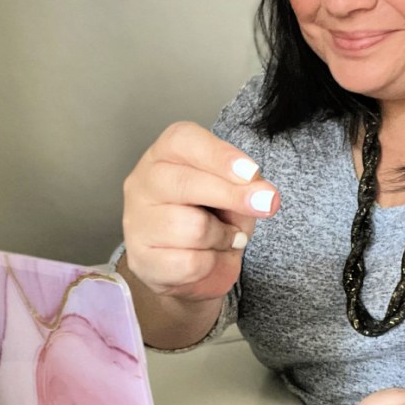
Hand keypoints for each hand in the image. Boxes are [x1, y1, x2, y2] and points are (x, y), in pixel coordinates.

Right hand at [122, 122, 279, 301]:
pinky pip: (189, 263)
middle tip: (267, 204)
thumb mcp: (233, 189)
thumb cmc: (208, 214)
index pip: (183, 141)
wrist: (184, 263)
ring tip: (227, 238)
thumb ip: (246, 186)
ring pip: (192, 228)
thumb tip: (264, 196)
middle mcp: (143, 182)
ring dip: (223, 237)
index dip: (220, 156)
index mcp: (165, 153)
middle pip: (186, 183)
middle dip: (232, 195)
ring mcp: (138, 222)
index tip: (251, 172)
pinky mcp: (142, 259)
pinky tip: (210, 257)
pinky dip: (212, 263)